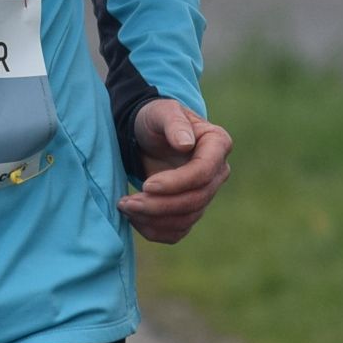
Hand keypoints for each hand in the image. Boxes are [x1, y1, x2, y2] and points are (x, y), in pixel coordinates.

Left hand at [120, 98, 230, 243]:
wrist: (147, 135)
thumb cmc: (156, 118)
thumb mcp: (161, 112)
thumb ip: (174, 123)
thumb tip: (186, 144)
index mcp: (217, 144)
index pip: (203, 173)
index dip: (176, 183)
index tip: (146, 185)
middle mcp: (217, 172)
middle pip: (195, 200)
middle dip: (159, 205)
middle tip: (126, 202)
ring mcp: (205, 193)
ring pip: (186, 219)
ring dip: (153, 219)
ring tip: (125, 206)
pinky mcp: (190, 210)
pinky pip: (177, 231)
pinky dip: (154, 230)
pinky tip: (134, 218)